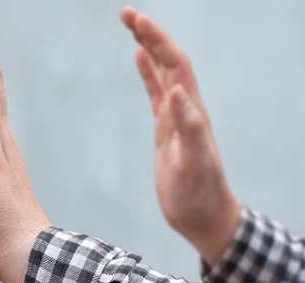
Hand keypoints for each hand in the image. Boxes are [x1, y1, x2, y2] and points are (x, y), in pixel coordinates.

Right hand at [121, 6, 239, 264]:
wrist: (203, 216)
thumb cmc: (199, 195)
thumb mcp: (193, 163)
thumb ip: (188, 127)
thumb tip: (176, 90)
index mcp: (191, 111)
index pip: (174, 64)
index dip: (156, 39)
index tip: (135, 20)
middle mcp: (185, 108)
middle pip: (168, 59)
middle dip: (149, 33)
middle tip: (125, 12)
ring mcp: (175, 117)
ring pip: (162, 71)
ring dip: (148, 46)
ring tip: (131, 25)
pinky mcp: (166, 129)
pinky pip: (155, 92)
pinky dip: (147, 72)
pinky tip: (138, 59)